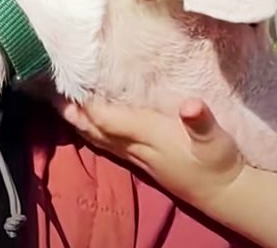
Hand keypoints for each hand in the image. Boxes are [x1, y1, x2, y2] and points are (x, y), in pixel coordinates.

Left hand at [56, 96, 276, 207]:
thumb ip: (201, 121)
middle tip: (51, 93)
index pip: (113, 119)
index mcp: (153, 136)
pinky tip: (91, 127)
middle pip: (99, 130)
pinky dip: (96, 133)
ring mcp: (140, 158)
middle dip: (75, 113)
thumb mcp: (216, 139)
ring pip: (101, 139)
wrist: (224, 192)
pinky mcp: (144, 162)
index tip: (71, 84)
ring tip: (62, 106)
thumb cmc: (220, 161)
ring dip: (80, 124)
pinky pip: (111, 145)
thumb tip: (190, 105)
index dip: (91, 104)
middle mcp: (140, 148)